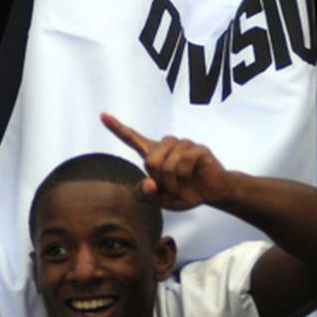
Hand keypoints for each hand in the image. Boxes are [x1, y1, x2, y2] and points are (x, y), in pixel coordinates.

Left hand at [101, 113, 235, 210]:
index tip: (102, 115)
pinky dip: (185, 179)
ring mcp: (183, 144)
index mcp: (155, 154)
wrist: (214, 193)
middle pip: (150, 160)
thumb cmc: (187, 192)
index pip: (132, 138)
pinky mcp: (198, 147)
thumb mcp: (162, 201)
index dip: (117, 128)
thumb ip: (147, 196)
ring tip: (182, 185)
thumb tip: (148, 183)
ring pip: (167, 163)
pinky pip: (184, 163)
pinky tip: (192, 180)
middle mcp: (167, 145)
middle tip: (172, 188)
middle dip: (160, 180)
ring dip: (173, 182)